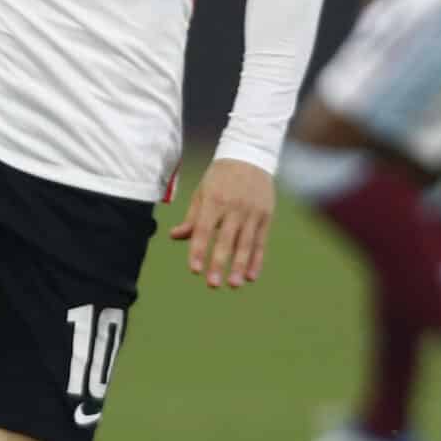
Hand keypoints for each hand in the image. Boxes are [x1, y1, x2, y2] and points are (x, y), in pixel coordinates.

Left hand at [169, 156, 275, 289]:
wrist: (250, 155)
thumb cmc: (220, 176)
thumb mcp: (203, 191)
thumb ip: (192, 217)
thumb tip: (174, 236)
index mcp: (214, 200)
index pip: (204, 229)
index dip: (198, 250)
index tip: (194, 270)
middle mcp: (234, 207)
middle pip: (226, 239)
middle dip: (219, 263)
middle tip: (212, 284)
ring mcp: (252, 211)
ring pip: (246, 243)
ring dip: (240, 266)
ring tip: (233, 285)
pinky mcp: (266, 215)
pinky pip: (261, 241)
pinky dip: (257, 260)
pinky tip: (251, 276)